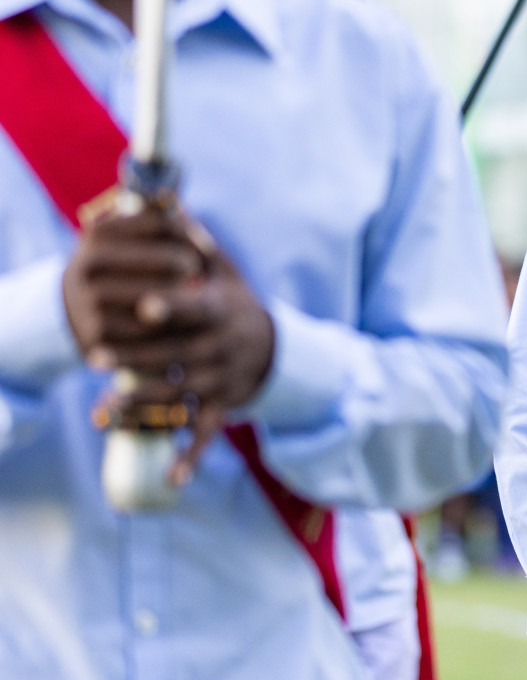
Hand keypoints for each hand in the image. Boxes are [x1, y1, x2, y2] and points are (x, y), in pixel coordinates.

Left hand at [63, 201, 274, 484]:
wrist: (277, 348)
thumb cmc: (237, 301)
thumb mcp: (224, 268)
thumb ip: (193, 239)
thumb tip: (164, 199)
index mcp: (220, 310)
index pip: (192, 308)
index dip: (170, 307)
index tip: (145, 305)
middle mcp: (220, 348)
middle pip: (174, 354)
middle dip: (136, 357)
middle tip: (96, 357)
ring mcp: (220, 379)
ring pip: (179, 393)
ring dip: (142, 403)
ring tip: (103, 409)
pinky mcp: (222, 406)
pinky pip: (206, 433)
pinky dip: (193, 457)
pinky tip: (175, 480)